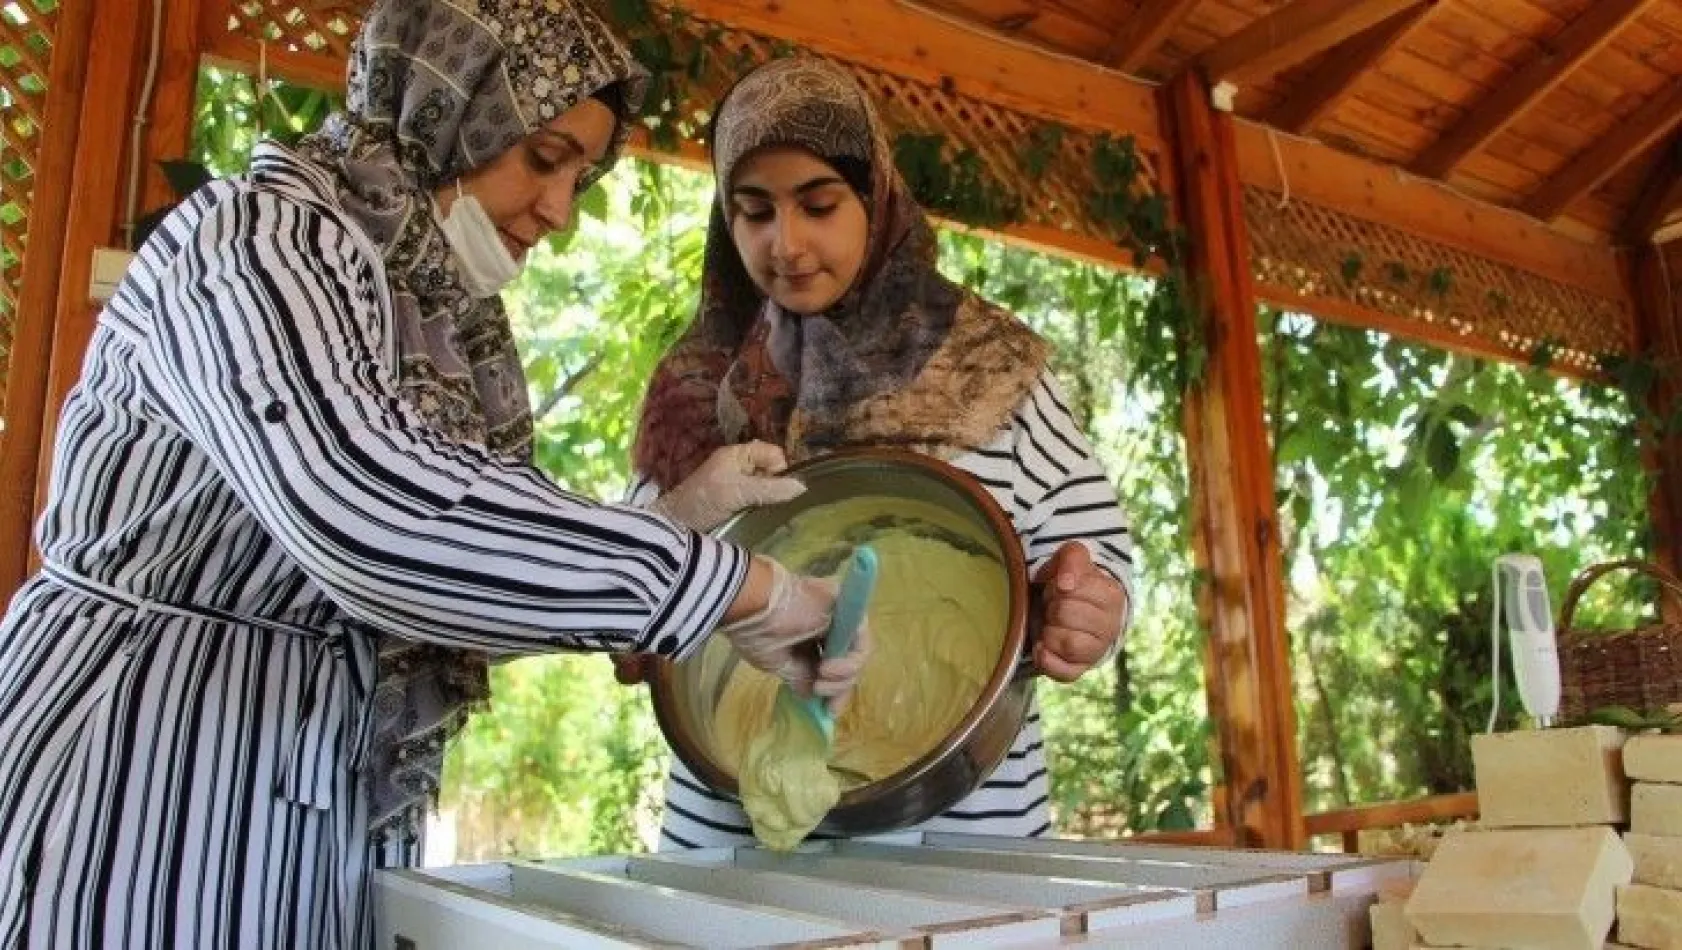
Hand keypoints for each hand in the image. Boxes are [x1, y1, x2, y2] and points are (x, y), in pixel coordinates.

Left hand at [651, 441, 804, 530]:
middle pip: (771, 470)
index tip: (774, 488)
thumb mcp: (738, 492)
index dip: (779, 469)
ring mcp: (735, 484)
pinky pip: (756, 500)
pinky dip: (759, 507)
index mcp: (737, 454)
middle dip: (774, 485)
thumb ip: (769, 488)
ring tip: (758, 511)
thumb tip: (802, 487)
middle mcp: (738, 466)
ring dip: (766, 498)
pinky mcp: (733, 502)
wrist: (675, 525)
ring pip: (765, 486)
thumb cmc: (703, 501)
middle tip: (764, 501)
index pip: (773, 454)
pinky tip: (754, 516)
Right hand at [719, 557, 870, 699]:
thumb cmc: (756, 631)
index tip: (828, 712)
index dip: (833, 690)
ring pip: (856, 655)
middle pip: (847, 662)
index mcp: (807, 637)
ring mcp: (839, 617)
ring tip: (820, 682)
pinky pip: (860, 642)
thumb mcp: (777, 663)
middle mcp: (826, 626)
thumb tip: (810, 693)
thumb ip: (799, 677)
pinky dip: (848, 662)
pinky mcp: (848, 608)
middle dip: (840, 689)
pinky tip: (827, 669)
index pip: (831, 666)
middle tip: (825, 702)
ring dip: (842, 678)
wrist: (753, 603)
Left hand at [1032, 542, 1127, 682]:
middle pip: (1065, 615)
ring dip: (1048, 632)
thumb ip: (1072, 559)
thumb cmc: (1070, 584)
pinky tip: (1042, 646)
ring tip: (1050, 625)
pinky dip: (1046, 659)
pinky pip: (1063, 672)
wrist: (1072, 611)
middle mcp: (1111, 626)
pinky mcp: (1079, 670)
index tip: (1059, 588)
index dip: (1056, 587)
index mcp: (1112, 596)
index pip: (1071, 590)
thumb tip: (1065, 583)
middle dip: (1050, 608)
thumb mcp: (1072, 560)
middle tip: (1053, 606)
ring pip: (1068, 645)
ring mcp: (1097, 651)